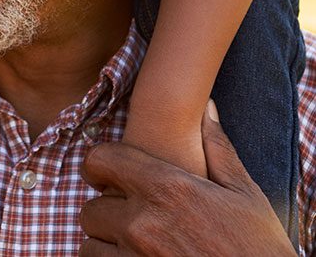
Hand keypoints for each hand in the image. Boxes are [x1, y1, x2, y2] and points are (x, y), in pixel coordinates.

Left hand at [79, 103, 294, 256]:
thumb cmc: (258, 250)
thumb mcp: (245, 196)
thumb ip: (217, 148)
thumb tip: (207, 107)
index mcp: (166, 189)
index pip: (100, 160)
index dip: (99, 166)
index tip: (106, 176)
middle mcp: (143, 222)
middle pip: (91, 208)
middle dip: (106, 212)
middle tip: (128, 218)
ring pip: (91, 243)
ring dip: (106, 243)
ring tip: (131, 244)